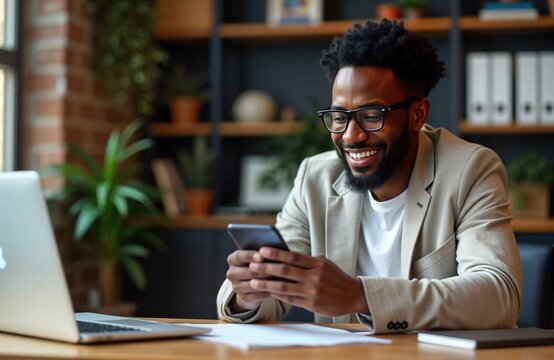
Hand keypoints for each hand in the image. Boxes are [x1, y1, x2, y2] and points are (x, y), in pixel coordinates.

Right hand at [225, 249, 272, 311]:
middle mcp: (231, 273)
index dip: (250, 256)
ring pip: (253, 284)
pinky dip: (268, 292)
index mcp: (233, 260)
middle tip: (277, 268)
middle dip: (264, 270)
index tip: (262, 256)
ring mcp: (236, 287)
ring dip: (268, 282)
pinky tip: (278, 289)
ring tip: (280, 278)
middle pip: (248, 271)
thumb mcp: (255, 258)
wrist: (250, 287)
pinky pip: (257, 295)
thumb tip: (272, 251)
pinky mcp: (243, 298)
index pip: (239, 256)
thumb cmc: (256, 267)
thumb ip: (261, 254)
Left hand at [248, 247, 368, 316]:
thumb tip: (284, 255)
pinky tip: (267, 292)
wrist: (353, 296)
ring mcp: (312, 291)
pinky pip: (290, 299)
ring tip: (253, 281)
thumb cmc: (335, 278)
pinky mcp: (311, 304)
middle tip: (252, 264)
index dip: (276, 253)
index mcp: (317, 264)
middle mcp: (314, 277)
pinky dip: (277, 295)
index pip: (293, 256)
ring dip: (267, 283)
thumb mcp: (325, 264)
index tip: (262, 250)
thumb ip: (307, 261)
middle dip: (266, 267)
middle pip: (286, 270)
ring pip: (285, 287)